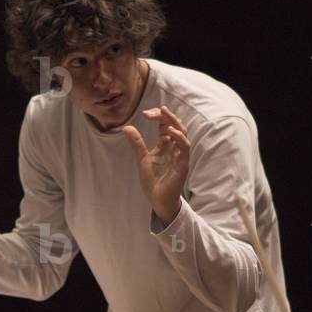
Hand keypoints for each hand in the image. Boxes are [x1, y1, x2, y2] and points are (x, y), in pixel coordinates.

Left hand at [122, 105, 190, 225]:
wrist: (157, 199)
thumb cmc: (153, 180)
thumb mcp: (142, 158)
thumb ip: (137, 143)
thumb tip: (126, 127)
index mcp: (165, 145)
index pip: (165, 125)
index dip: (158, 116)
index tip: (145, 113)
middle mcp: (174, 147)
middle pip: (174, 125)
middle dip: (165, 116)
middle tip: (151, 112)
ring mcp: (180, 155)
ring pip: (182, 133)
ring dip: (174, 122)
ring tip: (163, 113)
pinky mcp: (183, 164)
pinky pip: (185, 147)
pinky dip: (179, 138)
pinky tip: (170, 131)